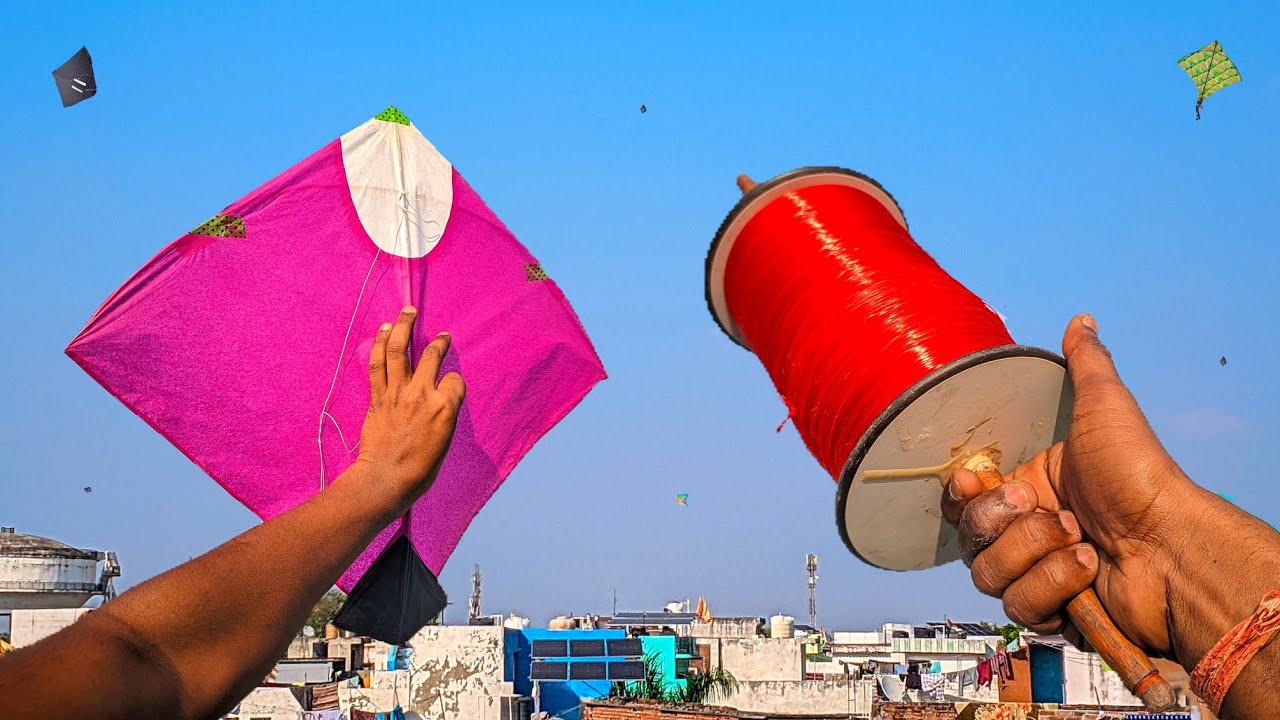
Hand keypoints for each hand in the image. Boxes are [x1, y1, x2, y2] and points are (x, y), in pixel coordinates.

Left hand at [354, 306, 465, 505]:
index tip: (451, 385)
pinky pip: (378, 364)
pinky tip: (383, 329)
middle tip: (442, 336)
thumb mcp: (445, 442)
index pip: (455, 380)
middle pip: (431, 356)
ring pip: (399, 350)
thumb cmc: (419, 470)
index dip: (455, 381)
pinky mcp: (378, 397)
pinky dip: (379, 343)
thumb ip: (445, 415)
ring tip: (408, 311)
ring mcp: (397, 394)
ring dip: (404, 327)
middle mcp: (422, 395)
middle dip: (439, 342)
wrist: (385, 480)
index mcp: (445, 409)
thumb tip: (443, 401)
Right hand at [942, 314, 1192, 654]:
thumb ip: (1087, 364)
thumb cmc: (1139, 476)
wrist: (1174, 546)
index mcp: (1028, 488)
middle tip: (1047, 509)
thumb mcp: (1106, 408)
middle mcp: (1028, 531)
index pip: (962, 499)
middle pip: (970, 538)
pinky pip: (1020, 606)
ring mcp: (1039, 573)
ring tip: (1080, 541)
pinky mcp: (1054, 610)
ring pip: (989, 575)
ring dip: (1034, 554)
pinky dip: (1052, 587)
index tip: (976, 480)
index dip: (962, 495)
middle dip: (1003, 523)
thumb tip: (1083, 320)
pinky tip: (1088, 570)